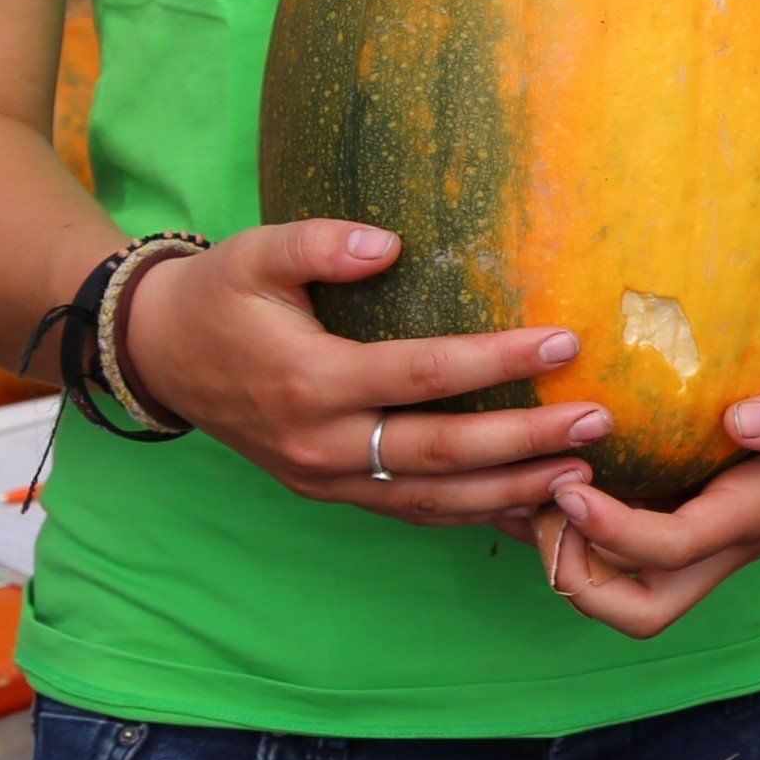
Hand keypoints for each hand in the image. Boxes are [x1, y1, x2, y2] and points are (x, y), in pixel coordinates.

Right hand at [122, 222, 604, 523]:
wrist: (160, 358)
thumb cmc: (221, 296)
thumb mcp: (255, 254)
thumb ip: (318, 243)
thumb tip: (389, 243)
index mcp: (310, 381)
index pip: (420, 374)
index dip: (493, 360)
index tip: (563, 341)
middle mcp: (321, 444)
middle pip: (439, 452)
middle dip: (524, 440)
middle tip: (598, 419)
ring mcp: (326, 480)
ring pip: (431, 499)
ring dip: (510, 491)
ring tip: (584, 472)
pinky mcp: (332, 493)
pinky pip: (411, 513)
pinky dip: (472, 517)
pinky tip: (530, 509)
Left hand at [527, 353, 759, 637]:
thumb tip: (744, 419)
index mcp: (755, 517)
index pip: (670, 550)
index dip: (610, 530)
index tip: (569, 483)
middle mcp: (727, 545)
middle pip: (641, 609)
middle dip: (578, 579)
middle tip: (543, 513)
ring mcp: (714, 543)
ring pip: (632, 593)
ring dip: (576, 561)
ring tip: (543, 496)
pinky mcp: (704, 524)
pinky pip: (635, 556)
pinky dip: (589, 535)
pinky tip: (567, 481)